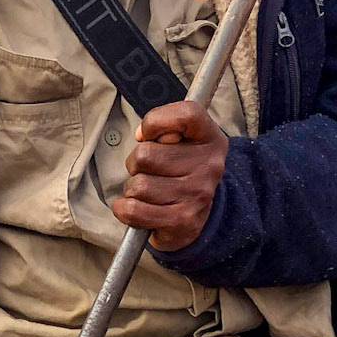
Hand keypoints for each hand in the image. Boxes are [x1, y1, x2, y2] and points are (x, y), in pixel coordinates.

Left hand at [110, 99, 227, 251]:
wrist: (199, 216)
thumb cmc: (182, 170)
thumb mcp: (184, 139)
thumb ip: (164, 126)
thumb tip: (142, 135)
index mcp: (211, 139)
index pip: (186, 115)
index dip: (156, 121)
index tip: (149, 134)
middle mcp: (208, 167)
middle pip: (145, 154)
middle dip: (136, 164)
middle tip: (149, 171)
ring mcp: (196, 195)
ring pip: (138, 185)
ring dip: (132, 189)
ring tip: (149, 192)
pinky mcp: (181, 221)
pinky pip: (133, 210)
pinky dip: (124, 209)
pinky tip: (138, 207)